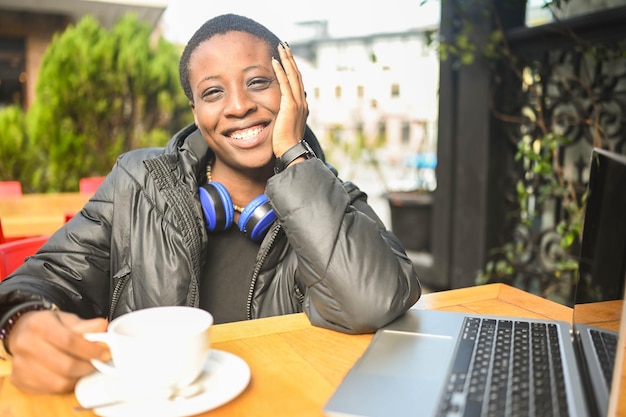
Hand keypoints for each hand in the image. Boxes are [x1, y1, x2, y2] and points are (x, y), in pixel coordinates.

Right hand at [7, 310, 109, 393]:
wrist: (21, 331)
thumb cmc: (47, 325)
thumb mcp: (66, 319)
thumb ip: (85, 325)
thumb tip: (102, 327)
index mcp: (39, 324)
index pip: (70, 341)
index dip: (91, 350)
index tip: (106, 354)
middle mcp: (25, 344)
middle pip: (65, 365)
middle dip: (87, 366)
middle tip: (97, 363)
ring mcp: (20, 364)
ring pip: (58, 382)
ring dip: (77, 378)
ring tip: (84, 369)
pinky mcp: (19, 379)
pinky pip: (49, 390)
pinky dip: (65, 385)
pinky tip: (70, 375)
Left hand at [271, 42, 308, 157]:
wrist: (291, 152)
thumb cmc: (286, 144)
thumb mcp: (286, 127)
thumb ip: (284, 118)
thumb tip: (278, 116)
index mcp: (301, 106)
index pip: (297, 83)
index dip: (292, 69)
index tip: (287, 58)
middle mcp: (302, 102)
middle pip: (297, 74)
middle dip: (291, 59)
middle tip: (285, 45)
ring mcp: (297, 103)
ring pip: (293, 75)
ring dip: (286, 60)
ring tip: (281, 47)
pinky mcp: (290, 106)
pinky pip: (285, 84)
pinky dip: (280, 72)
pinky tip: (275, 61)